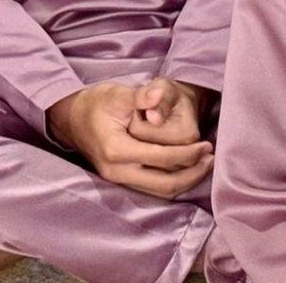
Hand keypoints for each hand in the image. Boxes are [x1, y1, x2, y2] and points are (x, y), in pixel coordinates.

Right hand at [46, 82, 212, 199]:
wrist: (74, 118)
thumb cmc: (98, 103)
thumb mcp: (118, 93)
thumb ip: (140, 96)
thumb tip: (156, 96)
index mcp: (116, 149)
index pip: (161, 158)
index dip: (187, 154)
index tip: (206, 145)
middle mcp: (116, 171)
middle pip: (164, 184)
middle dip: (192, 174)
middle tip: (211, 159)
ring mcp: (117, 179)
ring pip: (159, 192)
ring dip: (185, 181)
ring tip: (204, 165)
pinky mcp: (121, 181)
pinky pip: (152, 189)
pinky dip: (173, 182)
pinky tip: (187, 169)